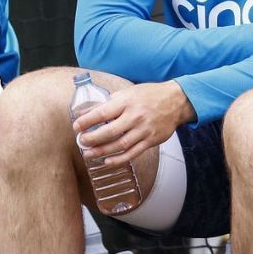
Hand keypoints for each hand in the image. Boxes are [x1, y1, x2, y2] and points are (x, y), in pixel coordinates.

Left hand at [71, 81, 195, 168]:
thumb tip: (89, 112)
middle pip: (109, 132)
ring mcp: (143, 130)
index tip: (76, 126)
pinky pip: (133, 153)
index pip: (102, 113)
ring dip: (102, 151)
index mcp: (126, 102)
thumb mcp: (128, 92)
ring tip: (88, 154)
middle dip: (92, 139)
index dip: (87, 121)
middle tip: (81, 142)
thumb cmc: (149, 95)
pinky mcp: (151, 141)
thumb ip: (110, 102)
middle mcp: (135, 116)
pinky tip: (107, 162)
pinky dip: (119, 159)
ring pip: (120, 145)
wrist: (176, 101)